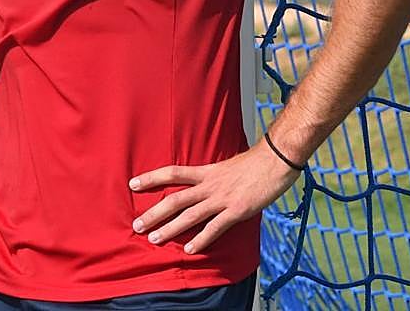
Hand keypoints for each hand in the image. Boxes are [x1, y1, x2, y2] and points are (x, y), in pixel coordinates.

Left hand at [129, 141, 301, 254]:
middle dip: (154, 213)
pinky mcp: (236, 211)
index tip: (133, 183)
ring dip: (170, 229)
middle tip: (136, 224)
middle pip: (175, 199)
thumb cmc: (255, 162)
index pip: (172, 172)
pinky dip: (201, 240)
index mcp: (207, 171)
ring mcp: (222, 198)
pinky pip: (214, 228)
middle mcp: (210, 185)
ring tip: (154, 239)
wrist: (277, 159)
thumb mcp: (227, 165)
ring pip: (189, 215)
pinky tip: (189, 250)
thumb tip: (203, 184)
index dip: (151, 177)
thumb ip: (214, 177)